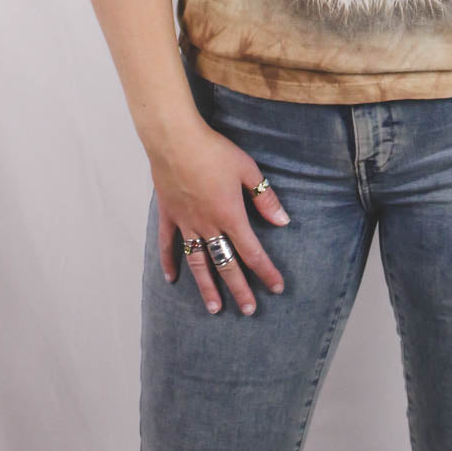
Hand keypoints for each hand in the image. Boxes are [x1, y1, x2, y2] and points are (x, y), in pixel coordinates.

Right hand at [149, 119, 290, 316]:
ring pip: (198, 262)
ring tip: (214, 308)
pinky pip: (168, 244)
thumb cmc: (214, 151)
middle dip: (239, 289)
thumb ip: (265, 197)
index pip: (252, 252)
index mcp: (230, 215)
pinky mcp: (168, 215)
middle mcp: (208, 225)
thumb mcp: (248, 169)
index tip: (277, 288)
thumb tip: (283, 221)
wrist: (176, 140)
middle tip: (248, 310)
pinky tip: (171, 278)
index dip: (266, 271)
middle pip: (226, 264)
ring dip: (207, 287)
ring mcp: (186, 223)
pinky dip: (169, 262)